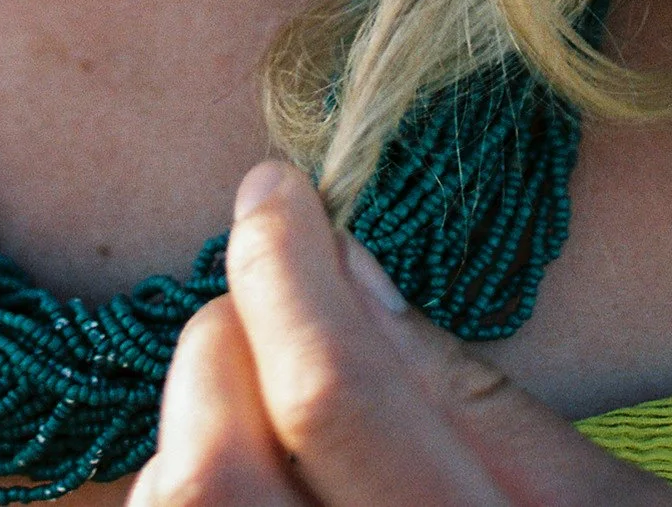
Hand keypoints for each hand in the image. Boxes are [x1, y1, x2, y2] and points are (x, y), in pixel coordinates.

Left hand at [131, 161, 671, 504]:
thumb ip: (480, 399)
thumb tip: (345, 268)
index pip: (332, 395)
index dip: (288, 270)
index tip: (274, 194)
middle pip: (213, 468)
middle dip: (226, 350)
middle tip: (270, 309)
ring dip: (197, 436)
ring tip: (270, 412)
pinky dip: (191, 497)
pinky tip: (259, 483)